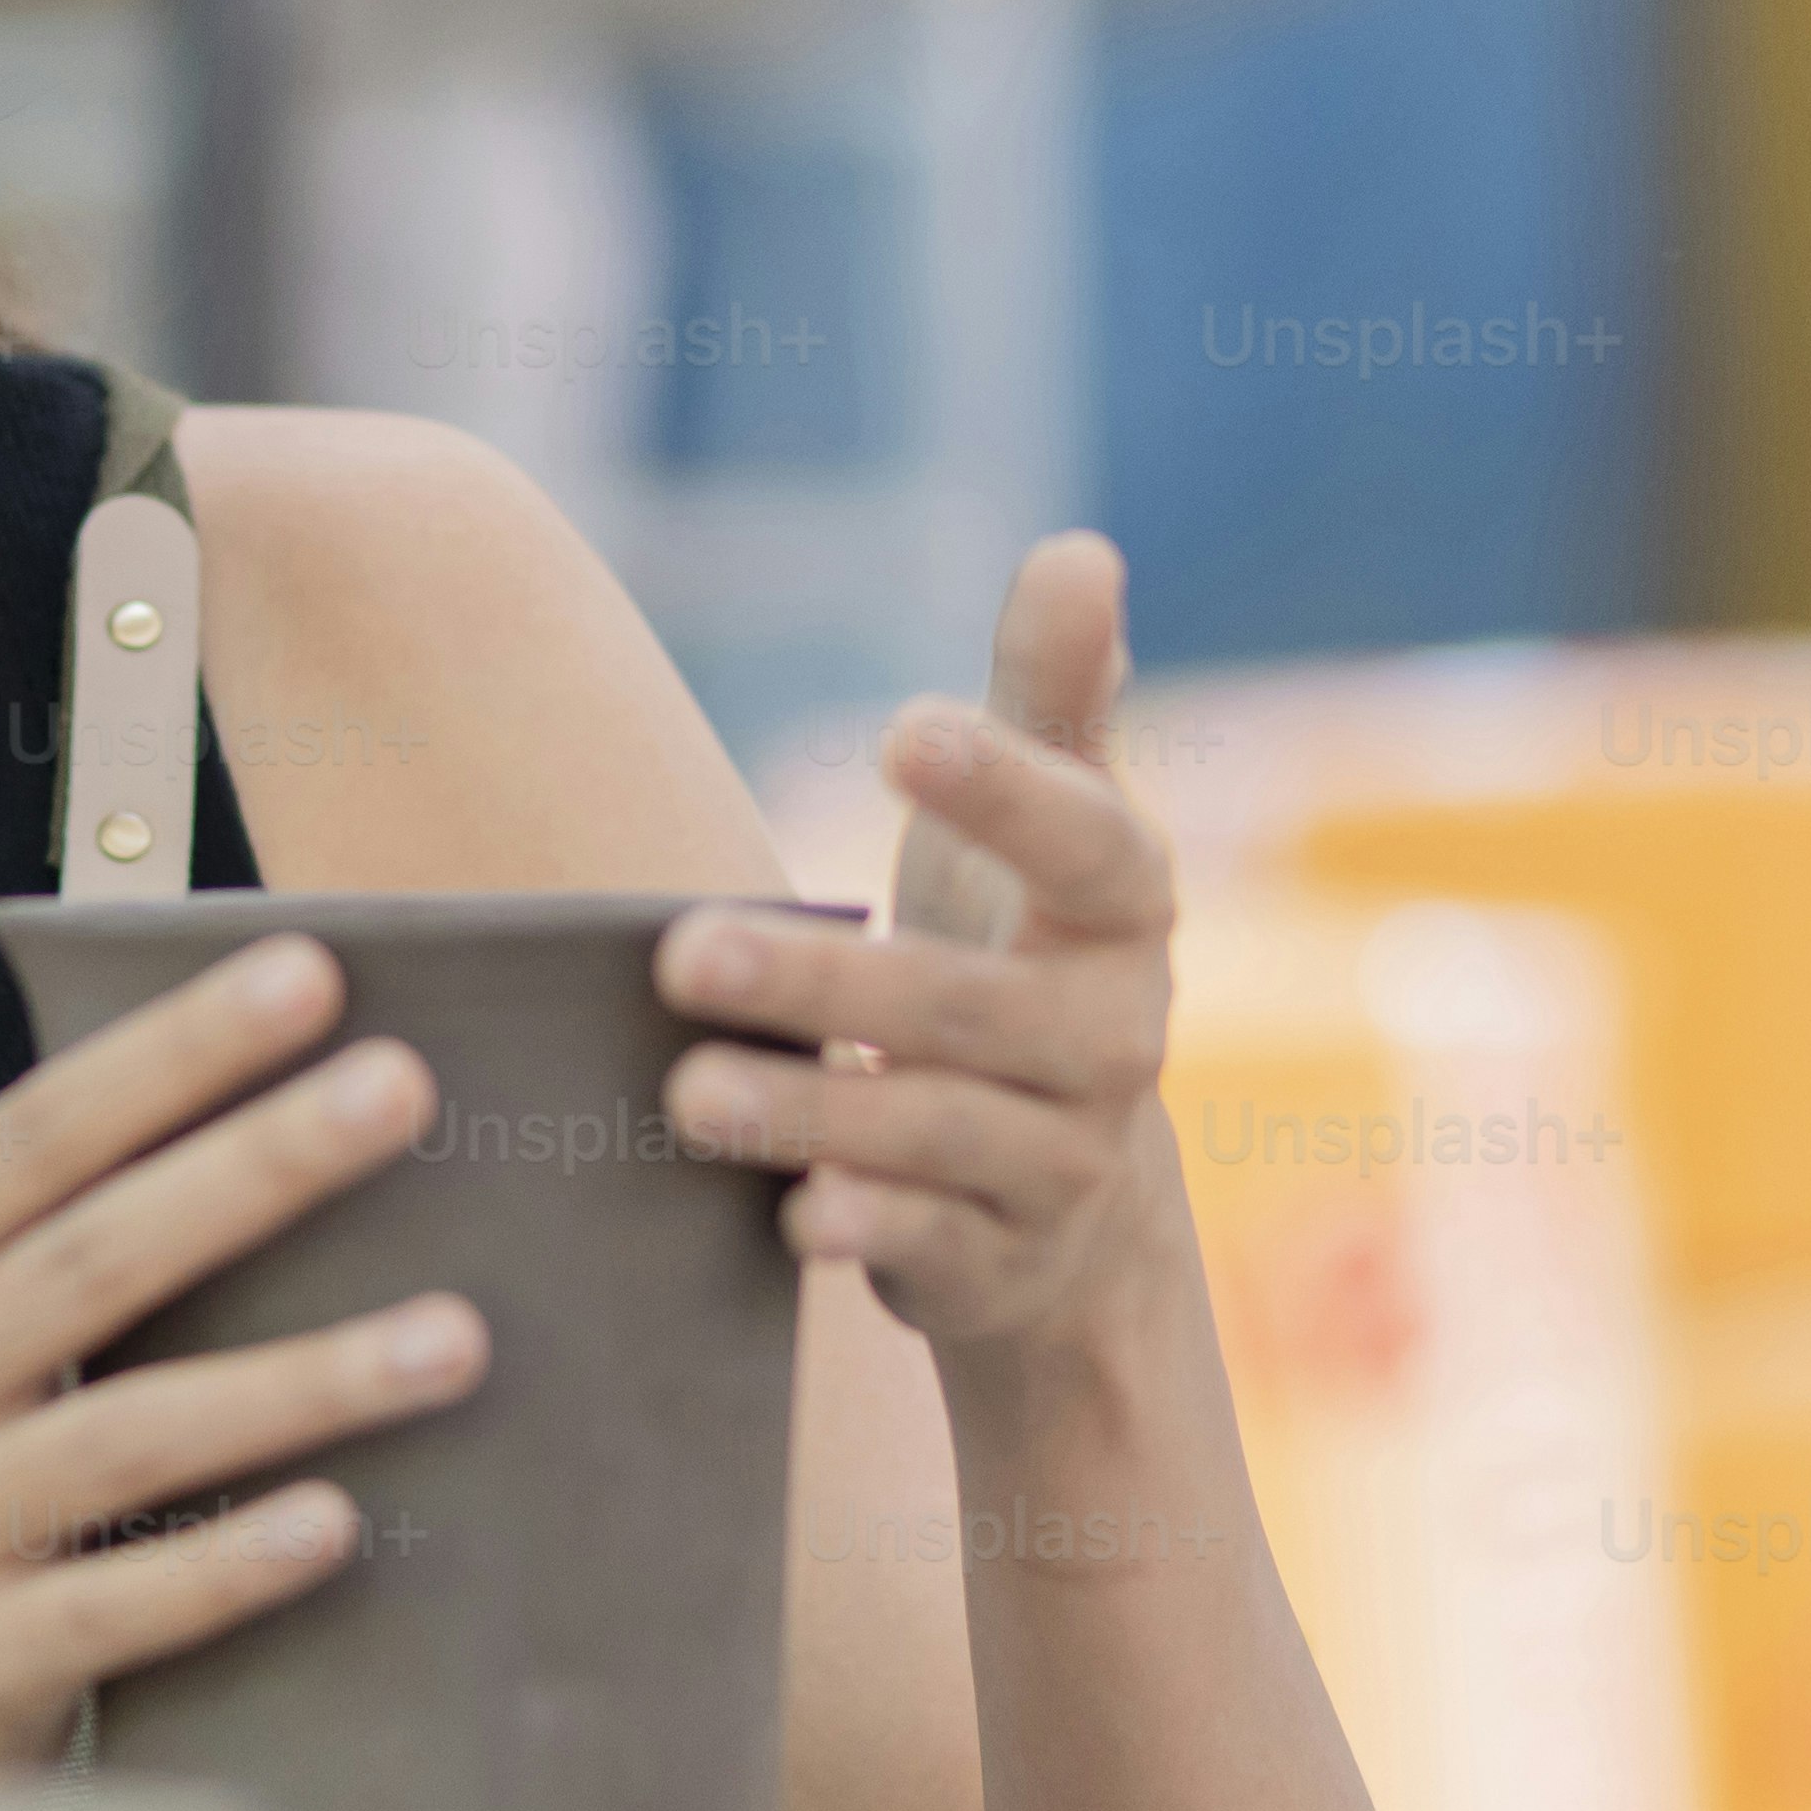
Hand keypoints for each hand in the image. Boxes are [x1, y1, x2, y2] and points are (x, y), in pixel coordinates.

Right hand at [0, 897, 483, 1787]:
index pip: (37, 1140)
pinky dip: (227, 1569)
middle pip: (95, 1263)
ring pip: (131, 1441)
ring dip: (297, 1384)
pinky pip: (124, 1610)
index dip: (164, 1056)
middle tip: (407, 1090)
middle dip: (253, 1171)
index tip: (311, 971)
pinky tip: (346, 1522)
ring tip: (459, 1335)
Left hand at [653, 533, 1182, 1361]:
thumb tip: (1081, 551)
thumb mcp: (1043, 830)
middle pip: (971, 1007)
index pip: (1090, 843)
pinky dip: (869, 1229)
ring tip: (685, 1089)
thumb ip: (1051, 698)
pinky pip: (937, 1244)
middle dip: (829, 984)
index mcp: (1125, 915)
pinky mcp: (1001, 1260)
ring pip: (938, 1132)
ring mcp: (1061, 1158)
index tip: (897, 730)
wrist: (1063, 1199)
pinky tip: (790, 1214)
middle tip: (685, 951)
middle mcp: (1115, 1039)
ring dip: (813, 1111)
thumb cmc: (1020, 957)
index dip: (1006, 789)